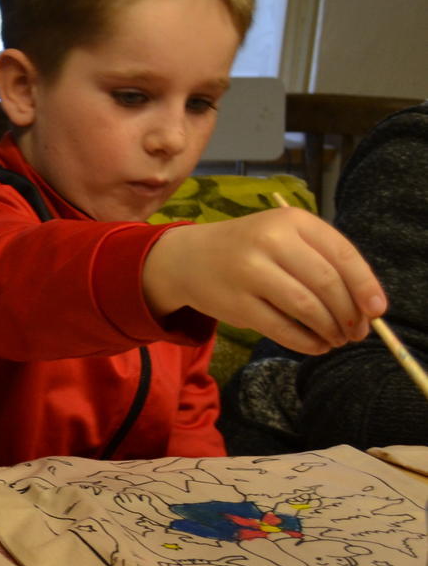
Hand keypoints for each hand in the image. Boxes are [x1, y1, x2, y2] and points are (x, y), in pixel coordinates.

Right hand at [142, 208, 386, 353]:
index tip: (377, 311)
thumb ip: (324, 262)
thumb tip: (368, 307)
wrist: (188, 258)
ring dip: (330, 330)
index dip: (366, 286)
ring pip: (307, 308)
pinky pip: (282, 328)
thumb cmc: (250, 249)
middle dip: (349, 314)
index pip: (342, 255)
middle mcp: (270, 241)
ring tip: (336, 339)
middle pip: (328, 284)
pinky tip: (315, 345)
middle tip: (356, 332)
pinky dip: (306, 342)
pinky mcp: (235, 302)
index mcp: (291, 220)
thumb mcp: (286, 238)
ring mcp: (249, 271)